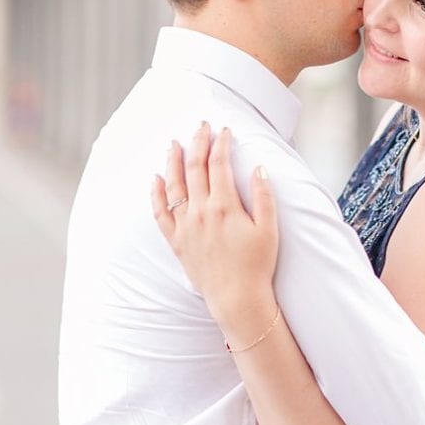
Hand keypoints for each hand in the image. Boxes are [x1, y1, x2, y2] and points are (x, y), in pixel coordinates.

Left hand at [150, 124, 279, 329]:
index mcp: (224, 206)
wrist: (236, 298)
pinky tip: (155, 179)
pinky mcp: (176, 241)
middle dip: (197, 143)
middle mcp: (200, 212)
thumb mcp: (269, 229)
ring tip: (174, 144)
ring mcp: (185, 226)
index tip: (224, 129)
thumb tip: (259, 167)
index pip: (219, 164)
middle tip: (200, 125)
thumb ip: (263, 195)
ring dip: (173, 161)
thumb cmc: (257, 264)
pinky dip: (155, 194)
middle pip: (194, 168)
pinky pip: (159, 213)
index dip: (221, 143)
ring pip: (173, 186)